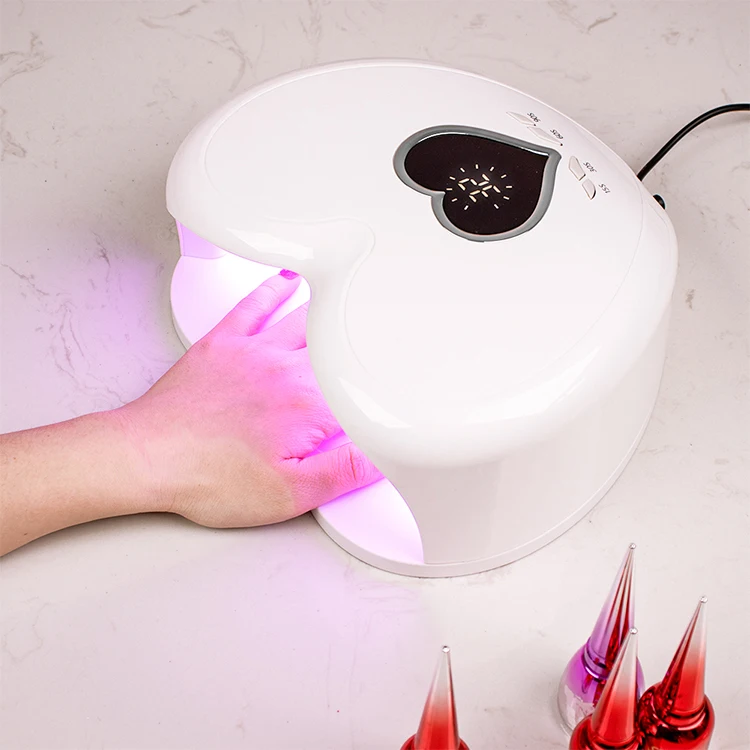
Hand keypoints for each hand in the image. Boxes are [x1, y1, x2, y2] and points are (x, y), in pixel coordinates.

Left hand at [117, 271, 381, 528]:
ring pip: (307, 320)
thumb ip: (346, 470)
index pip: (364, 388)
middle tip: (390, 335)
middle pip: (342, 347)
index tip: (401, 385)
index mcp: (308, 405)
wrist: (146, 458)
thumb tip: (386, 453)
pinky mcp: (224, 342)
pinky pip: (255, 304)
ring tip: (359, 297)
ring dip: (335, 310)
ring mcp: (255, 350)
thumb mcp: (289, 493)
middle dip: (368, 343)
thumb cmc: (209, 478)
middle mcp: (286, 369)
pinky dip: (275, 288)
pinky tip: (290, 281)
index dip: (388, 388)